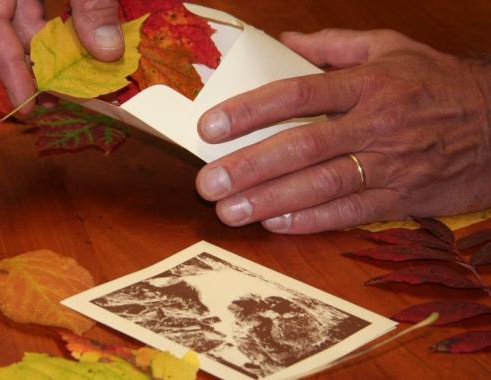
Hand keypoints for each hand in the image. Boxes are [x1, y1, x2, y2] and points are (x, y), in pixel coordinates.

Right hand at [0, 0, 122, 113]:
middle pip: (15, 30)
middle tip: (64, 103)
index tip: (27, 105)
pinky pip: (56, 7)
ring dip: (61, 53)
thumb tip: (106, 53)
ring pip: (37, 21)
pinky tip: (94, 51)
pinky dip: (74, 30)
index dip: (6, 68)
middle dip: (42, 68)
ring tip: (82, 85)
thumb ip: (93, 4)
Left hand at [195, 29, 490, 233]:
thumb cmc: (438, 84)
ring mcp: (388, 165)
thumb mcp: (392, 48)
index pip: (297, 94)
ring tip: (228, 211)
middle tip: (207, 181)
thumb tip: (284, 42)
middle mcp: (375, 125)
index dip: (250, 110)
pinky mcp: (400, 198)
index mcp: (368, 83)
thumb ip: (334, 44)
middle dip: (249, 166)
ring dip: (269, 201)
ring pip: (320, 186)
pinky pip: (349, 213)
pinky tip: (275, 224)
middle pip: (302, 146)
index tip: (211, 126)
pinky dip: (310, 221)